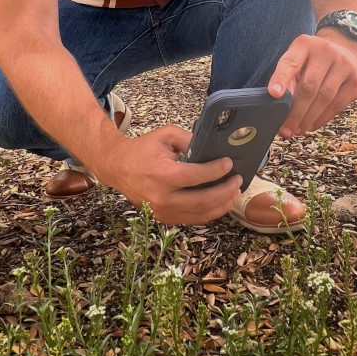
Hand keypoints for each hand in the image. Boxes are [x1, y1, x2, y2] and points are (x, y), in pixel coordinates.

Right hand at [102, 124, 242, 224]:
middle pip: (204, 200)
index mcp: (162, 175)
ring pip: (201, 214)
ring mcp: (163, 212)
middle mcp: (163, 198)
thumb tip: (212, 150)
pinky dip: (210, 212)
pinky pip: (193, 219)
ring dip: (223, 205)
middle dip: (226, 191)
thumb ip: (189, 140)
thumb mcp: (165, 136)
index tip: (228, 163)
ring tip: (234, 193)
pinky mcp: (164, 218)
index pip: (197, 176)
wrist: (118, 168)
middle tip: (238, 180)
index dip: (217, 171)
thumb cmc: (142, 150)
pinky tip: (220, 202)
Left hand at [268, 30, 356, 136]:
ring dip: (308, 118)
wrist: (345, 49)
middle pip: (308, 87)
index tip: (273, 95)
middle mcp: (326, 51)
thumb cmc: (313, 60)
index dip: (281, 79)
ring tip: (297, 130)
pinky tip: (311, 125)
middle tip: (285, 130)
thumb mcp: (298, 60)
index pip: (290, 62)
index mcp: (304, 44)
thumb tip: (279, 107)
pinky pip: (337, 105)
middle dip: (295, 112)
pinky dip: (322, 118)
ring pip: (324, 98)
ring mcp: (345, 65)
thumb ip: (288, 78)